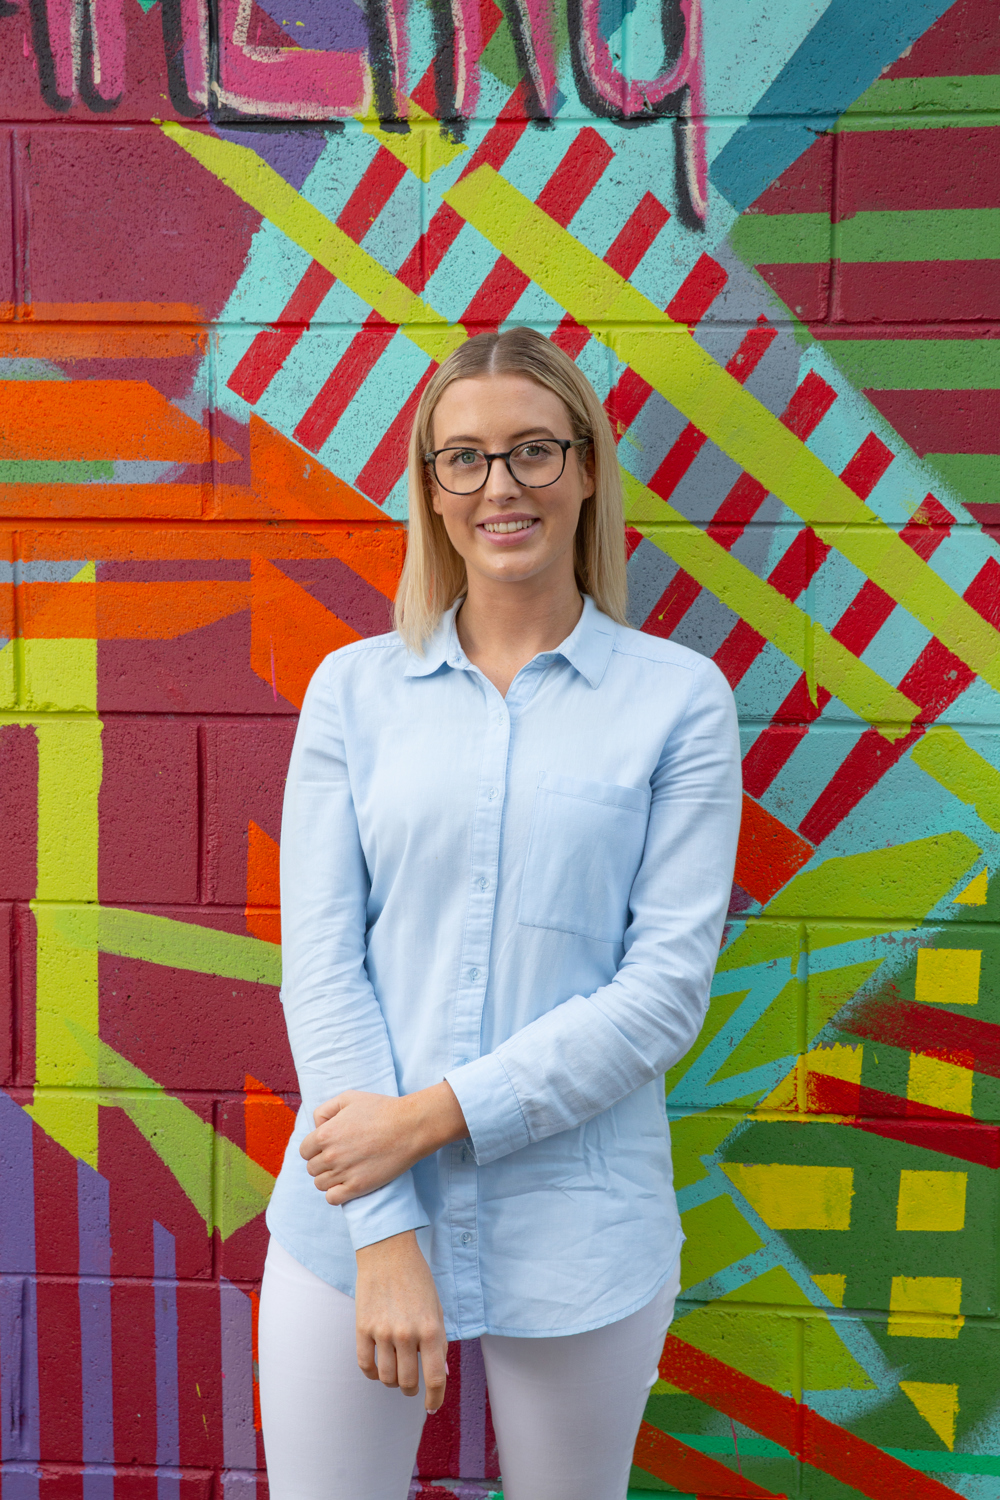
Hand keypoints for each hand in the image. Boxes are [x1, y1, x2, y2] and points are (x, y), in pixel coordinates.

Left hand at [300, 1081, 467, 1204]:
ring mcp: (344, 1173)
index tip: (327, 1147)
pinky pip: (332, 1198)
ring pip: (320, 1184)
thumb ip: (325, 1110)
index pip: (304, 1151)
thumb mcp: (349, 1098)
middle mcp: (330, 1156)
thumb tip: (317, 1127)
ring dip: (328, 1178)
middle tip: (339, 1157)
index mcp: (325, 1134)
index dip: (314, 1149)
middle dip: (321, 1163)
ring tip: (344, 1170)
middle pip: (311, 1169)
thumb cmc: (381, 1109)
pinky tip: (346, 1184)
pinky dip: (335, 1193)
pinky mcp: (358, 1187)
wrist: (409, 1127)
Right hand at [355, 1230, 448, 1411]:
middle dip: (412, 1390)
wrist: (389, 1252)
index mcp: (431, 1329)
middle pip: (408, 1383)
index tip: (432, 1406)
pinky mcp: (362, 1328)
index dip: (434, 1398)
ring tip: (396, 1372)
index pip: (434, 1378)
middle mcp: (407, 1334)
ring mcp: (382, 1332)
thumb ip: (439, 1343)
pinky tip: (378, 1367)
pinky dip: (372, 1373)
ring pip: (386, 1378)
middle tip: (412, 1385)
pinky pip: (365, 1366)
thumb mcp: (436, 1309)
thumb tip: (441, 1376)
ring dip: (393, 1382)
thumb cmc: (418, 1280)